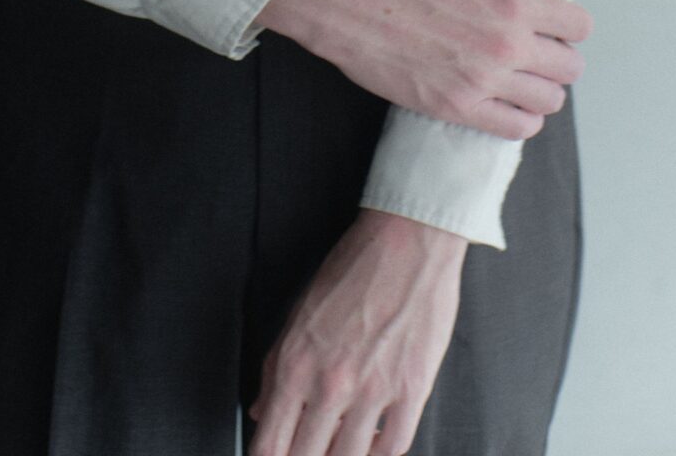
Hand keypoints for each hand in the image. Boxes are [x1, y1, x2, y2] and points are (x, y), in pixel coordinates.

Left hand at [245, 207, 466, 455]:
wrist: (406, 240)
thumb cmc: (355, 267)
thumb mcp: (300, 311)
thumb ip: (276, 367)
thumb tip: (263, 408)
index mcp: (296, 364)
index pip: (269, 444)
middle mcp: (331, 383)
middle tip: (307, 450)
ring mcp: (373, 390)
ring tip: (339, 448)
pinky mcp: (412, 388)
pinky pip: (394, 446)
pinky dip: (380, 453)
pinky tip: (373, 442)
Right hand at [255, 0, 590, 139]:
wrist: (350, 2)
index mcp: (513, 3)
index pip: (579, 26)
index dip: (569, 21)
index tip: (551, 20)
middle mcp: (506, 47)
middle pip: (570, 67)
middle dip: (558, 55)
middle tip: (533, 46)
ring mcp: (483, 82)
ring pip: (549, 101)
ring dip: (542, 87)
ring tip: (519, 73)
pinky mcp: (458, 108)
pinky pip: (517, 128)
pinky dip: (521, 117)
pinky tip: (505, 98)